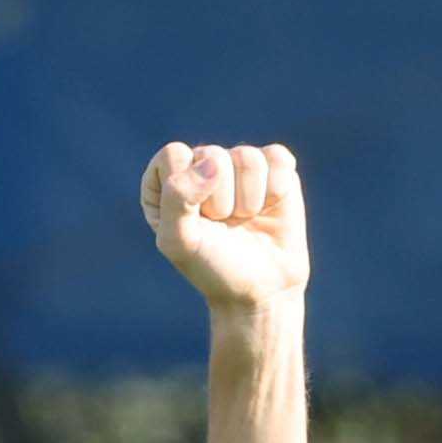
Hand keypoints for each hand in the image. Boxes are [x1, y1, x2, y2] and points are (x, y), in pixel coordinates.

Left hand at [142, 141, 307, 308]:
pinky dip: (274, 190)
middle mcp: (200, 168)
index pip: (173, 155)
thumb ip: (177, 198)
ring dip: (248, 199)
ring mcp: (237, 165)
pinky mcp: (273, 166)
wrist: (260, 287)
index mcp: (165, 185)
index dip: (187, 189)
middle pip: (211, 155)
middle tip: (222, 226)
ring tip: (243, 220)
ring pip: (246, 157)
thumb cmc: (212, 267)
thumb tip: (211, 162)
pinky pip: (276, 158)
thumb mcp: (180, 242)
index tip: (194, 220)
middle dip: (220, 200)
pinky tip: (267, 208)